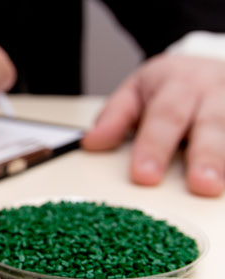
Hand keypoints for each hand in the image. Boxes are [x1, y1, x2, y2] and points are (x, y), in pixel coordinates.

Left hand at [83, 54, 224, 196]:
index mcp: (178, 82)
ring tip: (218, 188)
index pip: (164, 115)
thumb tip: (91, 143)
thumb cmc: (167, 86)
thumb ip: (115, 117)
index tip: (144, 176)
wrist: (205, 65)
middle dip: (206, 156)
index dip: (154, 146)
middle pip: (211, 123)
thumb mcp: (136, 92)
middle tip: (200, 186)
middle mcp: (213, 91)